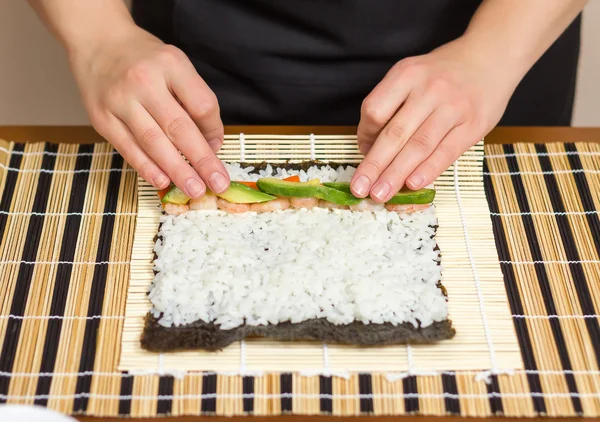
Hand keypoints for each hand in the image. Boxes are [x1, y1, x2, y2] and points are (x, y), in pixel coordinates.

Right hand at [68, 26, 228, 196]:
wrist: (96, 41)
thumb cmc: (144, 58)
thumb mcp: (175, 64)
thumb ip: (194, 98)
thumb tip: (211, 143)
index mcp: (171, 65)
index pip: (201, 105)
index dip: (214, 130)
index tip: (218, 147)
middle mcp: (144, 81)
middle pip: (179, 127)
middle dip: (202, 160)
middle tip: (218, 183)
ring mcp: (120, 101)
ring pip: (154, 142)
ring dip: (177, 170)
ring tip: (195, 190)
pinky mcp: (102, 119)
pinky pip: (129, 148)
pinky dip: (147, 168)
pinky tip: (163, 182)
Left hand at [351, 37, 519, 201]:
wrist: (492, 56)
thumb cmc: (443, 73)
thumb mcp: (412, 74)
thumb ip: (391, 105)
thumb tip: (369, 148)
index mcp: (407, 74)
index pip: (375, 110)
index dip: (364, 136)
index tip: (362, 152)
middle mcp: (429, 89)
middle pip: (394, 133)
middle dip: (374, 166)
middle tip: (359, 190)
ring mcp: (453, 107)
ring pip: (418, 146)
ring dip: (396, 174)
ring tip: (380, 195)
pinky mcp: (474, 125)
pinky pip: (446, 152)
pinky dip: (428, 170)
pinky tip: (412, 185)